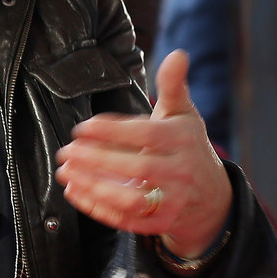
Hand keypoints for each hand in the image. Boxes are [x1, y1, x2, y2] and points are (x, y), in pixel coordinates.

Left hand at [53, 50, 232, 257]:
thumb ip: (173, 86)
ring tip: (66, 172)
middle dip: (98, 160)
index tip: (82, 128)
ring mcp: (172, 201)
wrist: (210, 195)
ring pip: (131, 199)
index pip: (146, 135)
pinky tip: (75, 192)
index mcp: (182, 140)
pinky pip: (126, 220)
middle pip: (138, 167)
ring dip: (94, 187)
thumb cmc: (187, 146)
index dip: (112, 131)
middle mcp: (180, 172)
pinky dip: (98, 209)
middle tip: (67, 151)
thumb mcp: (183, 114)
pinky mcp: (160, 223)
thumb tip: (178, 54)